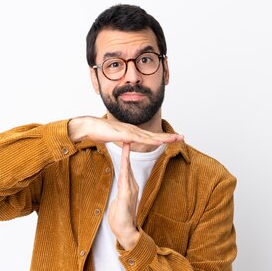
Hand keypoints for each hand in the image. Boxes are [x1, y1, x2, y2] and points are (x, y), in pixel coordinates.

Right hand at [68, 116, 182, 145]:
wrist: (88, 126)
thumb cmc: (98, 132)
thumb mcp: (113, 138)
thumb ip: (121, 140)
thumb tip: (125, 143)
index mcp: (132, 132)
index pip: (150, 136)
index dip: (162, 137)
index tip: (173, 138)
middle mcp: (133, 130)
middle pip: (154, 134)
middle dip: (169, 136)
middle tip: (182, 137)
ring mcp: (130, 131)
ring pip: (151, 136)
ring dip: (164, 137)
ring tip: (176, 139)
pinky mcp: (125, 134)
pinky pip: (140, 139)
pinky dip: (151, 140)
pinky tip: (159, 141)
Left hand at [108, 143, 139, 249]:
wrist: (125, 232)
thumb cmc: (120, 219)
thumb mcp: (118, 202)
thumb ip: (120, 193)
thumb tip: (119, 188)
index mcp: (129, 187)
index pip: (126, 167)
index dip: (126, 154)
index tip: (124, 141)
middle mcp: (132, 186)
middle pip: (128, 164)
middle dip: (128, 150)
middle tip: (127, 134)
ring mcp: (130, 190)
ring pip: (127, 169)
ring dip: (127, 155)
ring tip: (127, 141)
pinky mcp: (127, 195)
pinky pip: (125, 178)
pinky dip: (125, 168)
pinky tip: (124, 161)